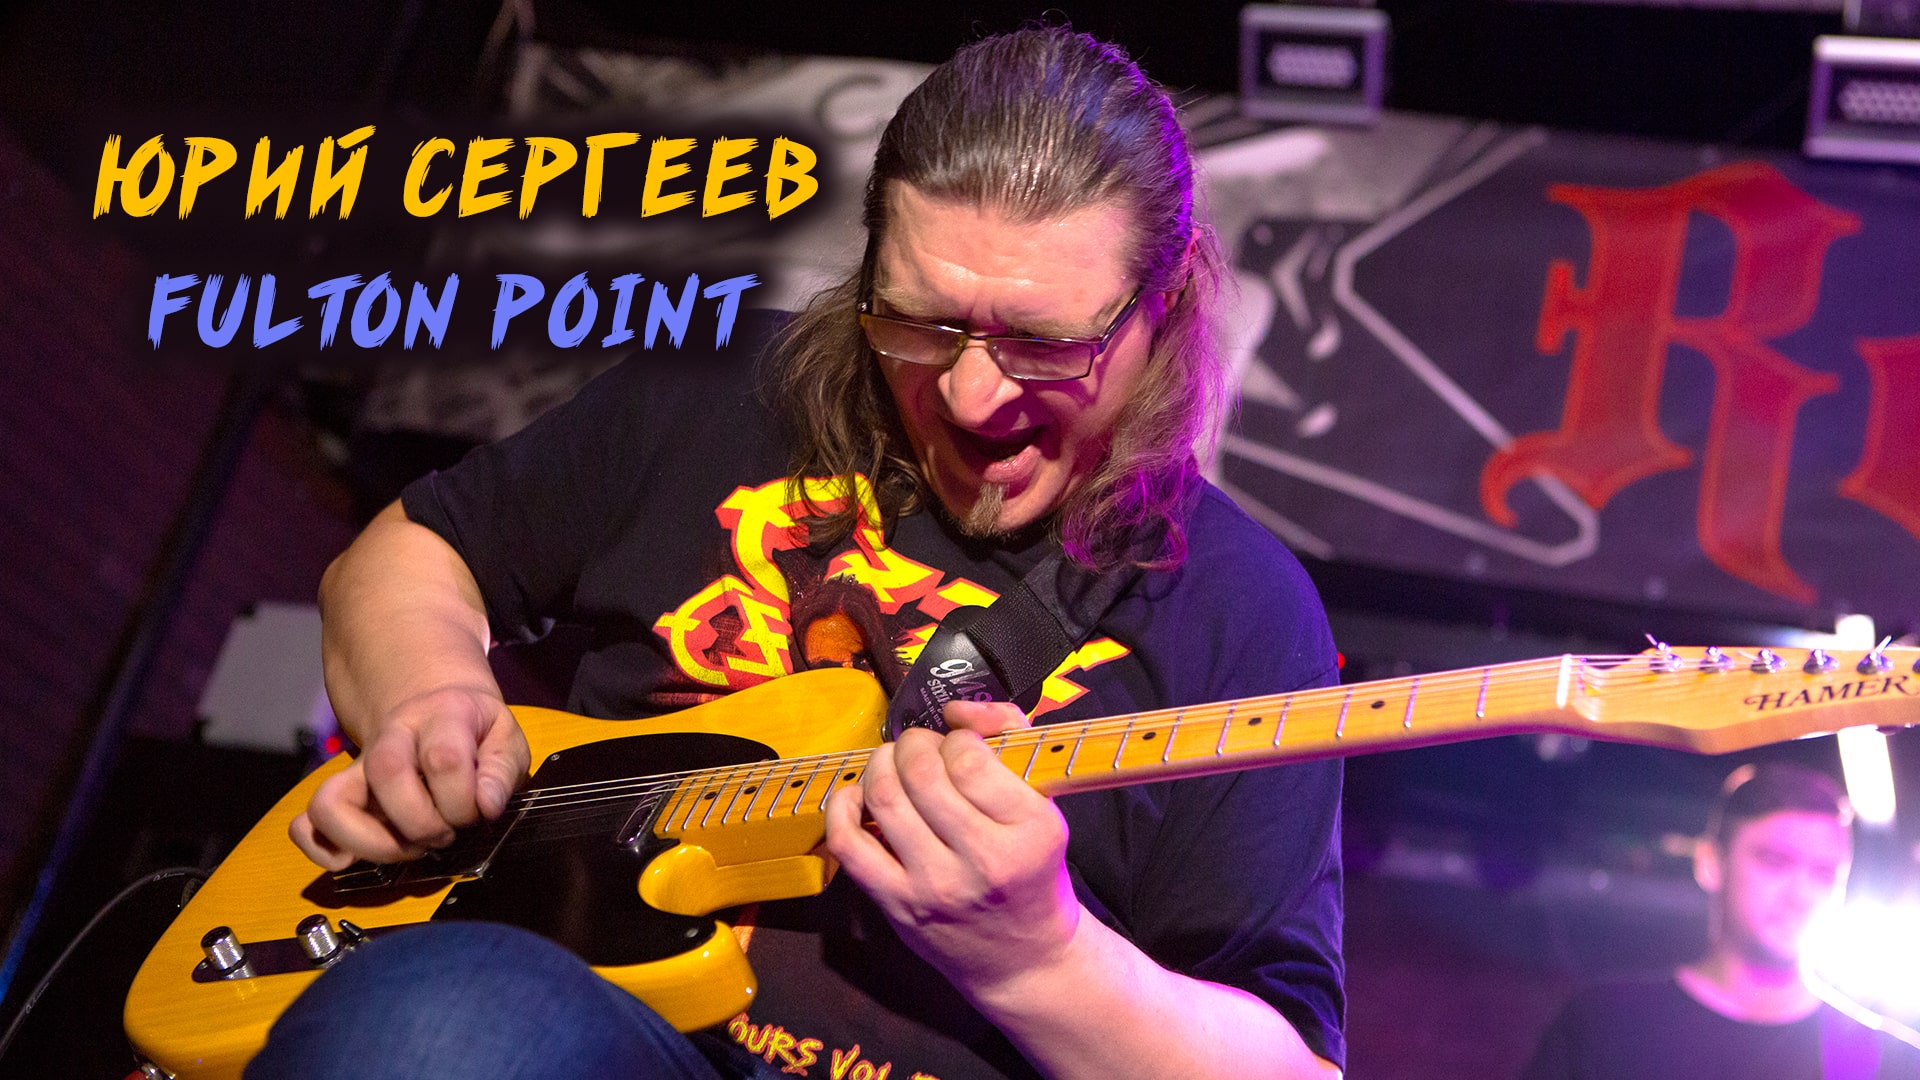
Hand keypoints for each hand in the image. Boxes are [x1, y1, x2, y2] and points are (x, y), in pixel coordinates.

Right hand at [290, 684, 529, 869]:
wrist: (434, 705)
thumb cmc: (473, 731)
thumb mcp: (505, 736)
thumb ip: (501, 769)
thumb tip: (485, 806)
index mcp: (440, 716)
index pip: (443, 758)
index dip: (463, 800)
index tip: (478, 814)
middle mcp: (390, 739)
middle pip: (384, 773)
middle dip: (420, 822)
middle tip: (444, 835)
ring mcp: (357, 769)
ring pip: (329, 803)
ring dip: (371, 843)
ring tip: (408, 849)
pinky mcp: (338, 797)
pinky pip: (304, 825)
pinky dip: (325, 852)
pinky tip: (361, 857)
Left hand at [824, 700, 1080, 998]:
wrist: (1025, 957)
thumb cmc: (1033, 870)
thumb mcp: (1046, 803)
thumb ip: (1011, 737)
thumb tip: (958, 708)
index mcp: (1032, 830)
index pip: (970, 757)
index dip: (957, 737)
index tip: (961, 745)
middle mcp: (985, 860)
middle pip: (922, 772)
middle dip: (914, 743)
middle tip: (921, 748)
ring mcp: (936, 886)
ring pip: (884, 798)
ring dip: (881, 764)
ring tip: (894, 764)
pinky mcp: (898, 905)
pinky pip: (849, 843)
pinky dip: (843, 806)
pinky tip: (859, 795)